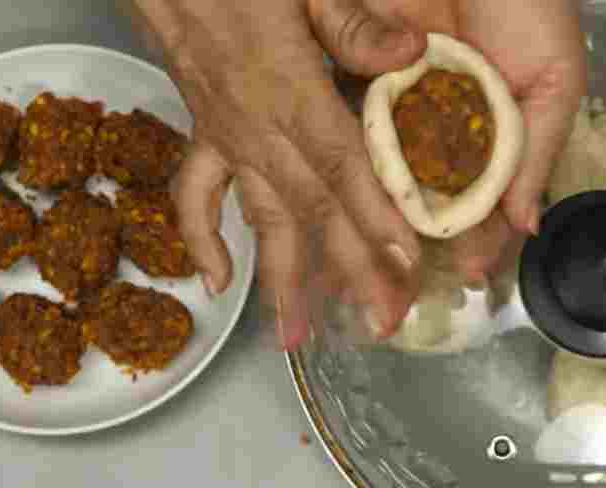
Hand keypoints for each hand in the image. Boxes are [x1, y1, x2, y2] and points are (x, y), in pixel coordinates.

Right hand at [129, 0, 432, 349]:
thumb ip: (355, 24)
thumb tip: (411, 53)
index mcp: (290, 88)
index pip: (344, 166)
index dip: (376, 218)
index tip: (405, 266)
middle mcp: (257, 126)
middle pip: (312, 209)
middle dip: (349, 270)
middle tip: (380, 322)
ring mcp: (227, 135)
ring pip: (261, 218)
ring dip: (281, 280)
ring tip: (298, 337)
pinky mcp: (205, 131)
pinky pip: (195, 197)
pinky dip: (202, 241)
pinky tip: (217, 282)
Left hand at [364, 0, 587, 282]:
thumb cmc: (530, 4)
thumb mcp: (554, 80)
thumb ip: (537, 151)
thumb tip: (526, 225)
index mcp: (484, 135)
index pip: (477, 200)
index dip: (474, 238)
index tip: (469, 273)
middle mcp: (436, 128)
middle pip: (422, 198)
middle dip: (412, 248)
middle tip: (403, 295)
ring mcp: (395, 105)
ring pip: (381, 174)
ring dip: (371, 222)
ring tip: (367, 270)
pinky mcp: (357, 74)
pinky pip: (348, 127)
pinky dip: (341, 165)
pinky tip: (337, 205)